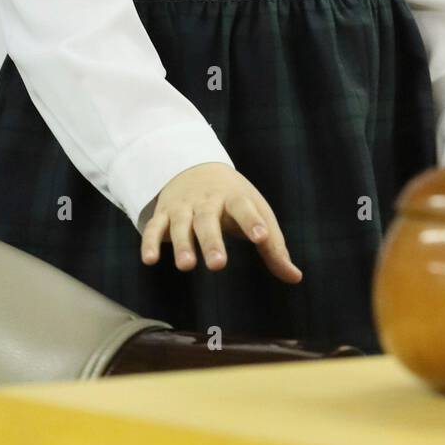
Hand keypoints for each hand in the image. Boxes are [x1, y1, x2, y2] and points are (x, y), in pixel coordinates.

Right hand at [139, 162, 302, 282]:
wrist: (195, 166)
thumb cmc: (233, 198)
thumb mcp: (257, 211)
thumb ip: (274, 246)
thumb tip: (295, 278)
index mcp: (234, 197)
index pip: (245, 207)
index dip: (253, 222)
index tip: (261, 238)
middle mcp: (206, 200)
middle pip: (208, 220)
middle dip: (212, 242)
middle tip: (218, 265)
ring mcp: (183, 206)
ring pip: (180, 224)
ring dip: (182, 244)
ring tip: (186, 266)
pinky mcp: (163, 213)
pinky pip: (154, 227)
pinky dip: (149, 242)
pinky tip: (149, 260)